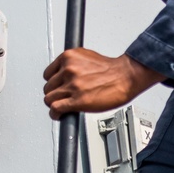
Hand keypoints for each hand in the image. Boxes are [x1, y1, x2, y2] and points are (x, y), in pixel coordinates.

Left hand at [43, 49, 162, 117]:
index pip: (48, 74)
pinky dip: (55, 114)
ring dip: (55, 104)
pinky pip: (55, 109)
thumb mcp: (86, 58)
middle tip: (63, 98)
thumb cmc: (111, 69)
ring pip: (49, 99)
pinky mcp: (77, 100)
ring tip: (63, 107)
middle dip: (55, 94)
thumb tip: (64, 75)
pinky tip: (59, 115)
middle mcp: (68, 69)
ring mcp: (72, 85)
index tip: (57, 87)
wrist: (126, 76)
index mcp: (69, 57)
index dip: (53, 83)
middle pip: (48, 87)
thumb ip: (73, 65)